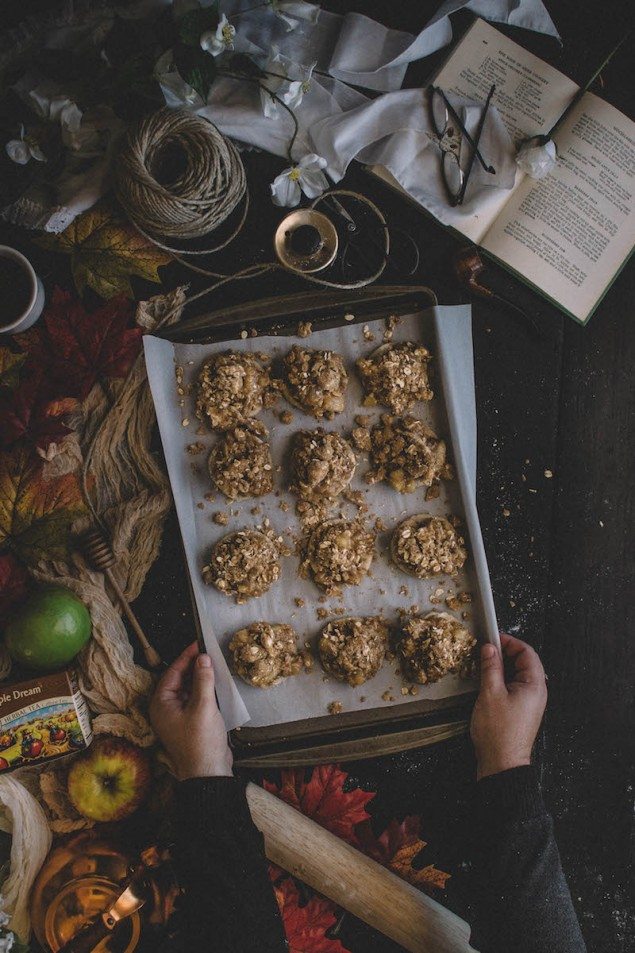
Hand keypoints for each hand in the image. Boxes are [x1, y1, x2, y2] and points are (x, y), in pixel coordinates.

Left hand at [150, 642, 232, 779]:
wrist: (209, 773)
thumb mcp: (203, 707)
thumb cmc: (201, 741)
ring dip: (201, 677)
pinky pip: (195, 699)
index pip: (172, 672)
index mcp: (161, 704)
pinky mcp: (190, 721)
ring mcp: (178, 715)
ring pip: (188, 689)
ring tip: (215, 663)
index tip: (199, 643)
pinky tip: (217, 682)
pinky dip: (205, 690)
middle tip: (209, 651)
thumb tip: (203, 658)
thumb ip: (203, 680)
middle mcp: (166, 708)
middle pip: (179, 679)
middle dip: (194, 666)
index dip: (186, 656)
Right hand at [470, 633, 547, 780]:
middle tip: (486, 650)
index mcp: (535, 685)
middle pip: (524, 662)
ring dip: (502, 667)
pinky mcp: (520, 710)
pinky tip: (487, 682)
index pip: (527, 653)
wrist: (501, 765)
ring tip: (484, 664)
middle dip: (505, 653)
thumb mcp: (490, 694)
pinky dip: (501, 680)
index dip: (510, 642)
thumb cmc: (498, 733)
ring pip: (517, 675)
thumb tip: (490, 649)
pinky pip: (513, 687)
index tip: (493, 638)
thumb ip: (491, 667)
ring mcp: (529, 702)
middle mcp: (536, 693)